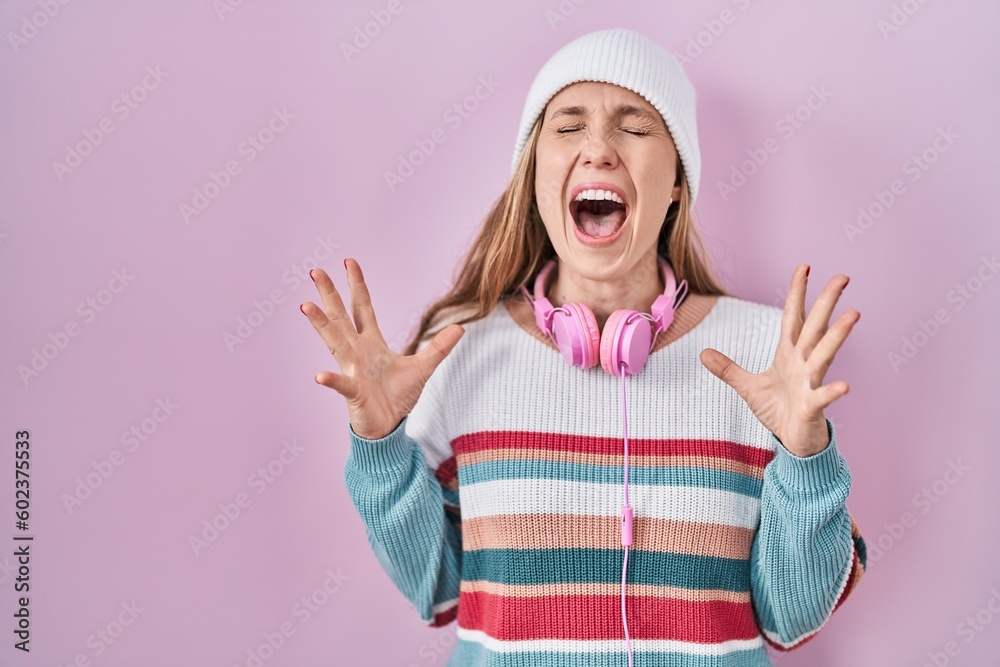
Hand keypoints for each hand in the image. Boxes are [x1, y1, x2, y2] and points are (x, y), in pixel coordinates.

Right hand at [300, 258, 464, 439]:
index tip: (348, 262)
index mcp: (371, 343)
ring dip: (321, 325)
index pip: (362, 308)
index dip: (356, 285)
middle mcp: (357, 353)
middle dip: (329, 295)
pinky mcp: (353, 393)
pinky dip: (331, 381)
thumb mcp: (423, 368)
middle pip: (340, 318)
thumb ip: (439, 347)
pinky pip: (341, 385)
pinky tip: (320, 376)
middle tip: (316, 271)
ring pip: (335, 343)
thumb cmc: (398, 397)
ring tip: (306, 306)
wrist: (389, 427)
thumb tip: (461, 327)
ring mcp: (352, 371)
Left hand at [699, 265, 859, 456]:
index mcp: (789, 354)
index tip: (804, 267)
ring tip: (853, 314)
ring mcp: (811, 383)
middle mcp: (804, 363)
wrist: (792, 442)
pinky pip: (823, 396)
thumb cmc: (778, 411)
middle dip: (827, 302)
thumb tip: (703, 352)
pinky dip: (832, 391)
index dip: (798, 293)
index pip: (794, 317)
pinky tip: (845, 386)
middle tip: (843, 277)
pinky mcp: (812, 406)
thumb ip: (727, 369)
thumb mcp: (748, 387)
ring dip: (838, 336)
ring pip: (824, 354)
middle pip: (816, 327)